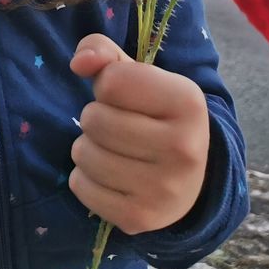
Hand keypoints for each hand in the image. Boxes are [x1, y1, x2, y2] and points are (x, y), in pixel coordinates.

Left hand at [68, 33, 210, 234]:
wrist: (188, 179)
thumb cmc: (153, 114)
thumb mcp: (135, 74)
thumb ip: (101, 51)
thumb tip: (79, 63)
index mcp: (189, 101)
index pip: (111, 81)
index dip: (108, 85)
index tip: (130, 98)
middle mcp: (185, 148)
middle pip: (93, 119)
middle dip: (96, 118)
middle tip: (119, 127)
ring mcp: (165, 189)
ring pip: (83, 153)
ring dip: (87, 148)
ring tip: (113, 150)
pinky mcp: (141, 218)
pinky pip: (80, 186)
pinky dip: (84, 179)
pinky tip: (110, 177)